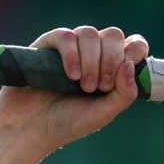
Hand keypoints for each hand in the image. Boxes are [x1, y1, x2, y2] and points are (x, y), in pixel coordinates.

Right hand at [0, 23, 147, 153]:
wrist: (29, 129)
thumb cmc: (67, 123)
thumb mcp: (104, 113)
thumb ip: (125, 92)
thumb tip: (130, 62)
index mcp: (111, 67)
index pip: (134, 44)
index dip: (133, 53)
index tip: (121, 75)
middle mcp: (93, 53)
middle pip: (113, 35)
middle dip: (111, 60)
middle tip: (98, 87)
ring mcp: (70, 48)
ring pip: (90, 33)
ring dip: (91, 60)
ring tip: (82, 86)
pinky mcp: (47, 45)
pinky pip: (66, 36)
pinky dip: (72, 54)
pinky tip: (70, 75)